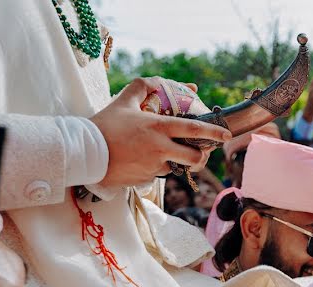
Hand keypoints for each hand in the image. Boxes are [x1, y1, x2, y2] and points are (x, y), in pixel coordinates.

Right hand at [90, 77, 231, 187]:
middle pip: (195, 157)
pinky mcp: (147, 179)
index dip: (214, 132)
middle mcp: (161, 148)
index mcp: (158, 127)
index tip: (227, 135)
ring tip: (161, 152)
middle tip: (201, 151)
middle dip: (202, 156)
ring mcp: (154, 165)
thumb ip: (142, 88)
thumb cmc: (104, 125)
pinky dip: (158, 167)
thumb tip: (157, 82)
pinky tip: (144, 160)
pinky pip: (160, 173)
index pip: (194, 128)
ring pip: (177, 166)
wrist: (84, 153)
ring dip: (175, 160)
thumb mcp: (122, 101)